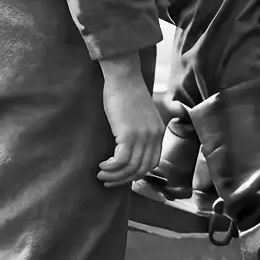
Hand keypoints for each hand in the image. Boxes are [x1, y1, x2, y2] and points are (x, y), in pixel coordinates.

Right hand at [97, 53, 164, 184]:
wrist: (124, 78)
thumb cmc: (128, 95)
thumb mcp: (141, 116)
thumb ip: (141, 132)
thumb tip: (129, 150)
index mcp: (158, 133)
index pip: (152, 163)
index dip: (136, 174)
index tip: (121, 176)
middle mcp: (153, 137)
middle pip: (142, 169)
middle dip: (123, 179)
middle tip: (107, 181)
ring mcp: (143, 136)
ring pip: (131, 167)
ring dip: (114, 175)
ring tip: (101, 174)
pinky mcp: (129, 134)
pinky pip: (121, 160)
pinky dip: (111, 166)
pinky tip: (101, 164)